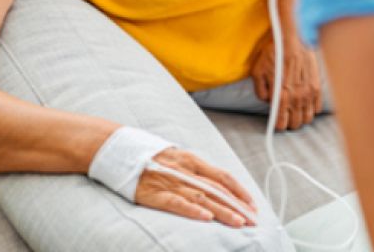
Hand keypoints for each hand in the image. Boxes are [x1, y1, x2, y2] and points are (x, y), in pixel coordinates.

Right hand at [135, 148, 257, 227]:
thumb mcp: (178, 158)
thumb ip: (195, 171)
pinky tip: (206, 218)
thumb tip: (215, 184)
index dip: (240, 191)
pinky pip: (177, 203)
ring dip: (222, 211)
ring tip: (238, 222)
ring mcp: (172, 182)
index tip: (252, 204)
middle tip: (253, 220)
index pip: (223, 176)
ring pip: (203, 197)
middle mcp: (186, 171)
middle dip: (237, 205)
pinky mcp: (156, 194)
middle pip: (217, 189)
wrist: (121, 152)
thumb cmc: (152, 157)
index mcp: (193, 161)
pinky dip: (193, 210)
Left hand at [248, 26, 322, 130]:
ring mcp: (309, 93)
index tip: (277, 121)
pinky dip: (312, 108)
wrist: (292, 39)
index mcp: (280, 96)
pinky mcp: (317, 86)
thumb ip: (260, 92)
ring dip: (301, 116)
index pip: (281, 123)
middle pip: (296, 123)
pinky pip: (317, 107)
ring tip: (296, 109)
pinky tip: (306, 101)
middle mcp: (296, 98)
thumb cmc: (273, 53)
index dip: (278, 124)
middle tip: (286, 114)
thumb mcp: (258, 72)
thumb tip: (268, 101)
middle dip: (290, 121)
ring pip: (308, 118)